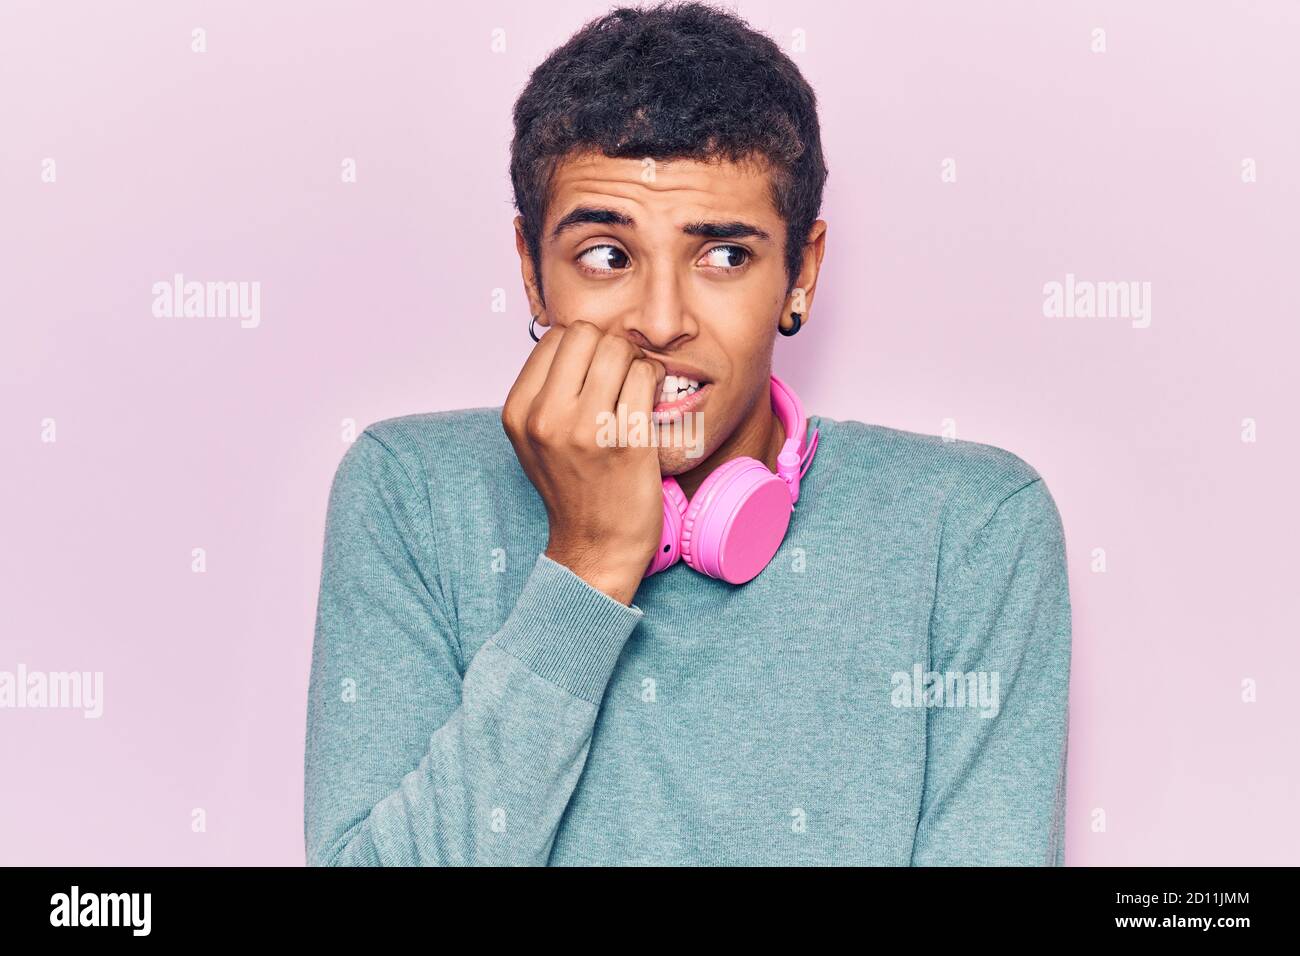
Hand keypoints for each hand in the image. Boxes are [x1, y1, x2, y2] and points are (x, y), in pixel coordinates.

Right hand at [502, 321, 665, 604]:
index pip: (554, 337)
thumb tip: (574, 338)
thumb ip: (544, 391)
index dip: (582, 345)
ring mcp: (586, 430)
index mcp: (518, 412)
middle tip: (620, 374)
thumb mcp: (535, 440)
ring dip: (634, 361)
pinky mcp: (626, 441)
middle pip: (585, 334)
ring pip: (618, 349)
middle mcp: (546, 418)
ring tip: (635, 387)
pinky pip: (646, 377)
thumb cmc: (573, 489)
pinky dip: (654, 381)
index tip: (595, 369)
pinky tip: (650, 401)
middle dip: (609, 346)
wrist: (597, 547)